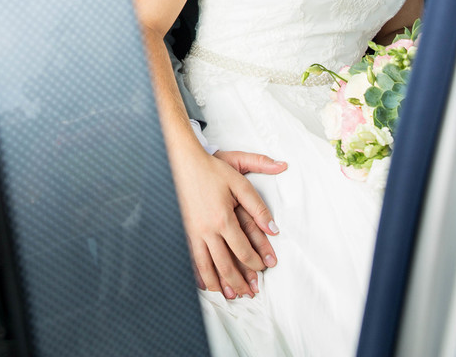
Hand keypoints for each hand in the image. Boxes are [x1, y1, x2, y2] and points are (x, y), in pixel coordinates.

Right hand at [172, 147, 284, 299]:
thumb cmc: (211, 170)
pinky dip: (198, 274)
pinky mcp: (182, 231)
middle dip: (239, 281)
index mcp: (223, 218)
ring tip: (230, 295)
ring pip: (206, 266)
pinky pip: (190, 259)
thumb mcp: (239, 182)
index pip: (243, 249)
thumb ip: (258, 207)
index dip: (255, 262)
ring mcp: (192, 232)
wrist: (181, 161)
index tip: (263, 268)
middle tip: (249, 292)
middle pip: (225, 264)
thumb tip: (274, 229)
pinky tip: (204, 282)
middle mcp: (207, 230)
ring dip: (219, 284)